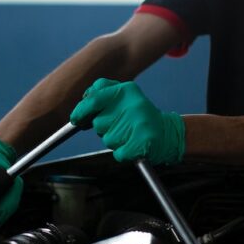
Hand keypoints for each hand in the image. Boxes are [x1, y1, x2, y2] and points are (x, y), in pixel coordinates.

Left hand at [70, 79, 184, 164]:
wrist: (167, 133)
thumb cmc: (140, 116)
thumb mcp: (124, 96)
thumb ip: (102, 95)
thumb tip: (80, 109)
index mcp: (126, 90)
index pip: (94, 99)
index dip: (81, 110)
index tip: (76, 119)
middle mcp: (132, 105)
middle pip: (98, 123)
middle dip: (104, 127)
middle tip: (119, 126)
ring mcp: (138, 125)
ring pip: (107, 139)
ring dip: (114, 140)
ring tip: (129, 134)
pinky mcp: (140, 144)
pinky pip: (118, 153)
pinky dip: (123, 152)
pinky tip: (133, 145)